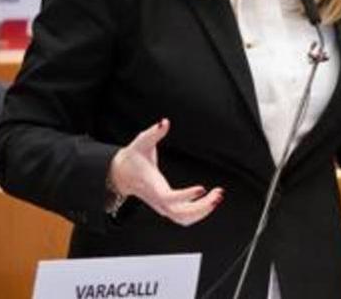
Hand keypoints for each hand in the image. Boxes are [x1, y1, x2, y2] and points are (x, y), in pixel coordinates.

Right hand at [108, 118, 223, 225]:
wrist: (121, 175)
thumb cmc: (132, 158)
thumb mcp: (141, 142)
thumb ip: (153, 133)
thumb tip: (164, 122)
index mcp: (152, 187)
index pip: (168, 197)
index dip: (185, 195)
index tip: (202, 188)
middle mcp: (158, 200)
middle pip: (180, 214)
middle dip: (201, 207)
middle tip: (218, 194)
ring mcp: (162, 206)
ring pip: (184, 219)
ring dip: (203, 211)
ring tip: (218, 195)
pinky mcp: (167, 207)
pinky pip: (184, 217)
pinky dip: (199, 212)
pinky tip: (210, 199)